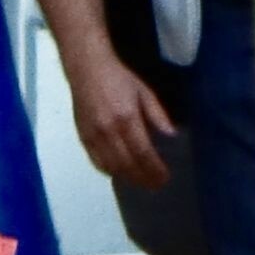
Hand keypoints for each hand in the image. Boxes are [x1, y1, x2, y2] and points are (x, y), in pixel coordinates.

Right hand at [67, 51, 174, 189]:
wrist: (87, 69)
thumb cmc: (119, 78)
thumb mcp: (144, 92)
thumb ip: (157, 115)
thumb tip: (171, 135)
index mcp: (127, 118)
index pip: (143, 152)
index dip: (154, 169)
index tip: (165, 178)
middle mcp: (108, 130)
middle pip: (128, 164)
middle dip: (144, 178)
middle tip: (156, 185)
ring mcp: (94, 135)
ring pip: (112, 166)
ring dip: (128, 178)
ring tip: (141, 182)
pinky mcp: (83, 137)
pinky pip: (96, 161)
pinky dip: (109, 171)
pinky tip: (120, 173)